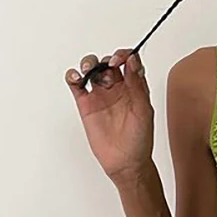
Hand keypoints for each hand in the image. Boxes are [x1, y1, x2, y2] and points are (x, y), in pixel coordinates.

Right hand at [65, 49, 154, 183]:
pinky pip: (77, 85)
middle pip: (109, 63)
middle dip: (108, 59)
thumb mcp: (143, 110)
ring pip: (92, 70)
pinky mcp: (86, 104)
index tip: (122, 58)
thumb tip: (133, 61)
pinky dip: (73, 77)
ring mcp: (101, 95)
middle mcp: (118, 88)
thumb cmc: (140, 138)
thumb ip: (137, 85)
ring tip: (90, 71)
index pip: (130, 62)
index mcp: (135, 87)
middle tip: (109, 65)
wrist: (126, 161)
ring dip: (90, 64)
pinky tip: (76, 78)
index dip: (125, 55)